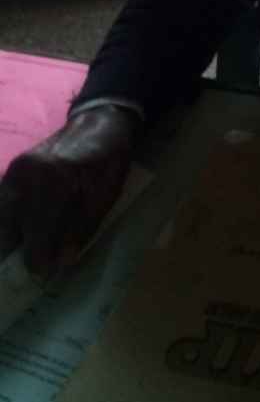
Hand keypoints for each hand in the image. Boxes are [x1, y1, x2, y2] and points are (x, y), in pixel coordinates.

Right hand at [0, 106, 138, 279]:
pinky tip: (23, 231)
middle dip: (19, 254)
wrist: (99, 123)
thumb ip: (82, 229)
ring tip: (27, 252)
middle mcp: (27, 177)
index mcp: (54, 183)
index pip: (35, 238)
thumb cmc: (108, 161)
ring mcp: (15, 171)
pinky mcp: (12, 169)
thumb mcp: (106, 196)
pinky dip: (10, 220)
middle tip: (35, 269)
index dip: (38, 263)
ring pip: (2, 219)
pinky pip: (4, 203)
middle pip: (9, 231)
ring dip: (12, 237)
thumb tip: (61, 263)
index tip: (44, 278)